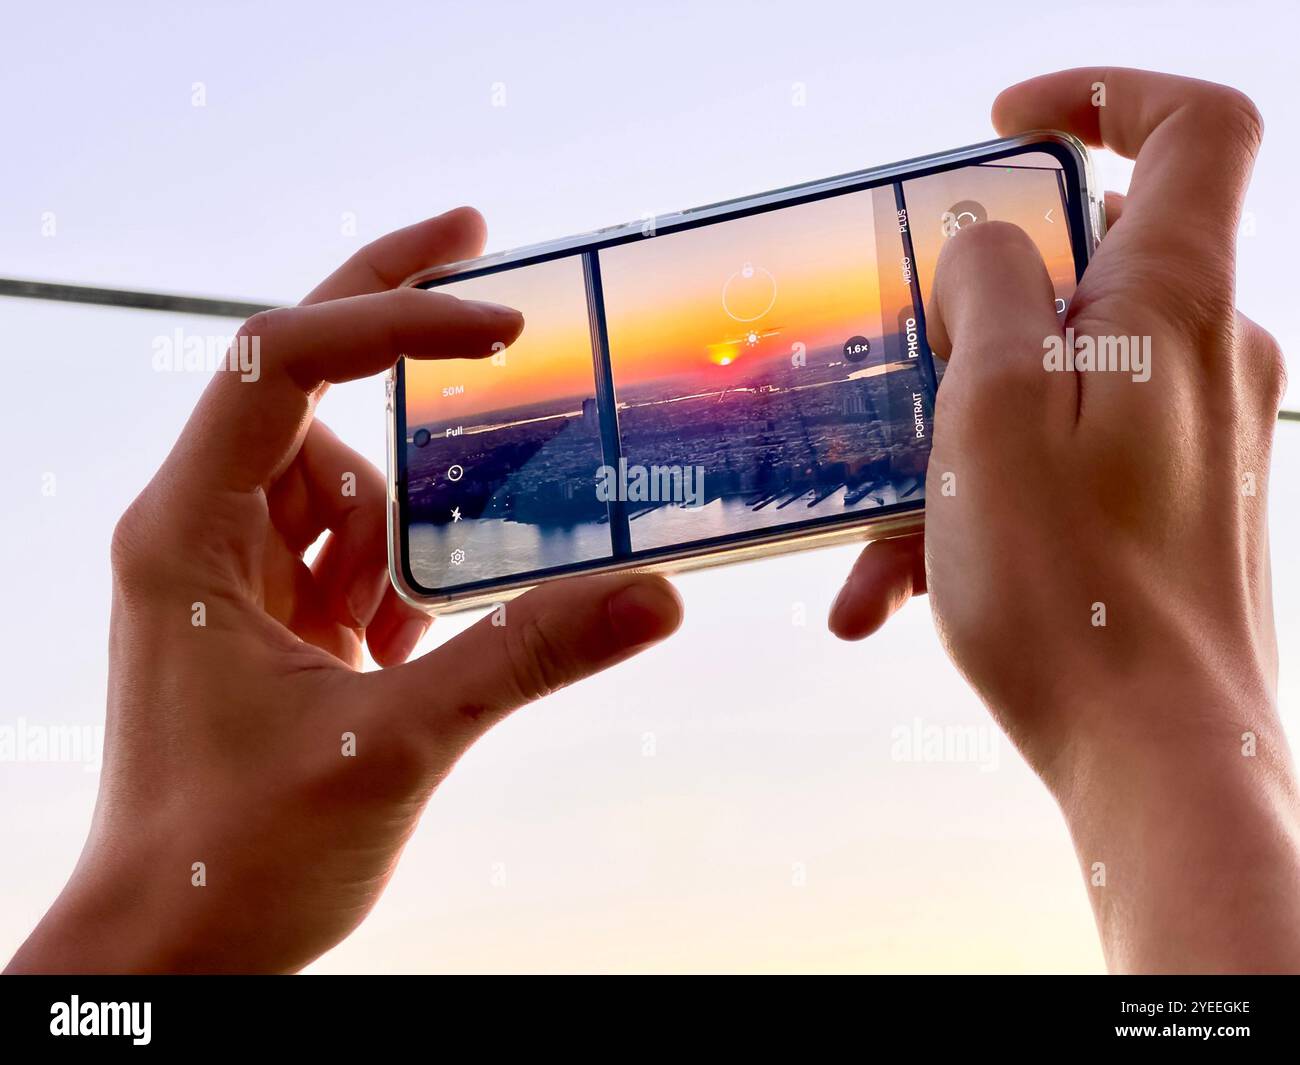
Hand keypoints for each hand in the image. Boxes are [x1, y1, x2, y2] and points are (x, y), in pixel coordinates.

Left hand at [6, 207, 681, 973]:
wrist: (172, 949)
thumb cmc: (229, 857)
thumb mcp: (389, 747)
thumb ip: (524, 657)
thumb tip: (652, 594)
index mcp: (186, 533)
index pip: (278, 365)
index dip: (393, 324)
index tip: (503, 326)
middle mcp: (199, 529)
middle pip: (299, 380)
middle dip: (391, 319)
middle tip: (483, 245)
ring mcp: (232, 571)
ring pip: (339, 476)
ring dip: (399, 523)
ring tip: (403, 632)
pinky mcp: (267, 614)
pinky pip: (348, 546)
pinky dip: (396, 575)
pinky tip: (401, 651)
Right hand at [829, 68, 1299, 971]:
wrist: (1155, 755)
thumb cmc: (1070, 590)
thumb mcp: (989, 415)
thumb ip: (990, 293)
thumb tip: (987, 244)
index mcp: (1173, 307)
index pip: (1193, 129)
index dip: (1101, 98)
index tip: (1001, 129)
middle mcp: (1204, 356)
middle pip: (1083, 274)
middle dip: (966, 325)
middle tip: (897, 382)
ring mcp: (1192, 435)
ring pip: (1049, 391)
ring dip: (946, 451)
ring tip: (872, 545)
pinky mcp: (1168, 503)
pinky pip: (1058, 468)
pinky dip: (977, 509)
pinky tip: (895, 593)